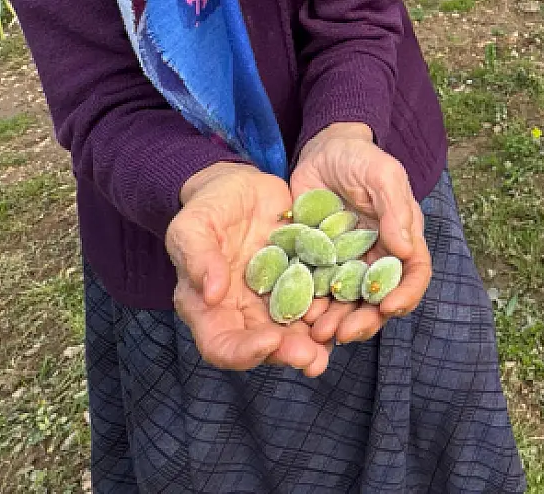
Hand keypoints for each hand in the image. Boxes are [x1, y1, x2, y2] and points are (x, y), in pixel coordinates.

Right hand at [166, 162, 332, 375]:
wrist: (240, 186)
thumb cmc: (207, 207)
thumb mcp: (192, 226)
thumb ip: (198, 258)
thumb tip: (212, 295)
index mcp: (209, 309)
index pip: (220, 345)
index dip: (243, 351)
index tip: (269, 341)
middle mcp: (243, 312)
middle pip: (264, 346)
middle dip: (287, 353)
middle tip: (312, 357)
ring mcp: (274, 299)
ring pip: (294, 331)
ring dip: (315, 342)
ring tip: (336, 341)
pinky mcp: (301, 281)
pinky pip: (317, 301)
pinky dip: (333, 309)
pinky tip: (351, 309)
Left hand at [291, 123, 431, 347]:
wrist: (322, 149)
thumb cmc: (360, 157)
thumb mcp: (382, 174)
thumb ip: (395, 209)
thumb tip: (405, 249)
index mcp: (401, 239)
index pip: (413, 274)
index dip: (406, 295)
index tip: (388, 307)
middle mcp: (376, 257)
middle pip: (378, 299)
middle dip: (364, 320)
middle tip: (344, 333)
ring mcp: (346, 263)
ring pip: (346, 303)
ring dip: (336, 321)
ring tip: (318, 331)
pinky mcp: (317, 262)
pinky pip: (315, 290)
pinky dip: (309, 306)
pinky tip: (297, 313)